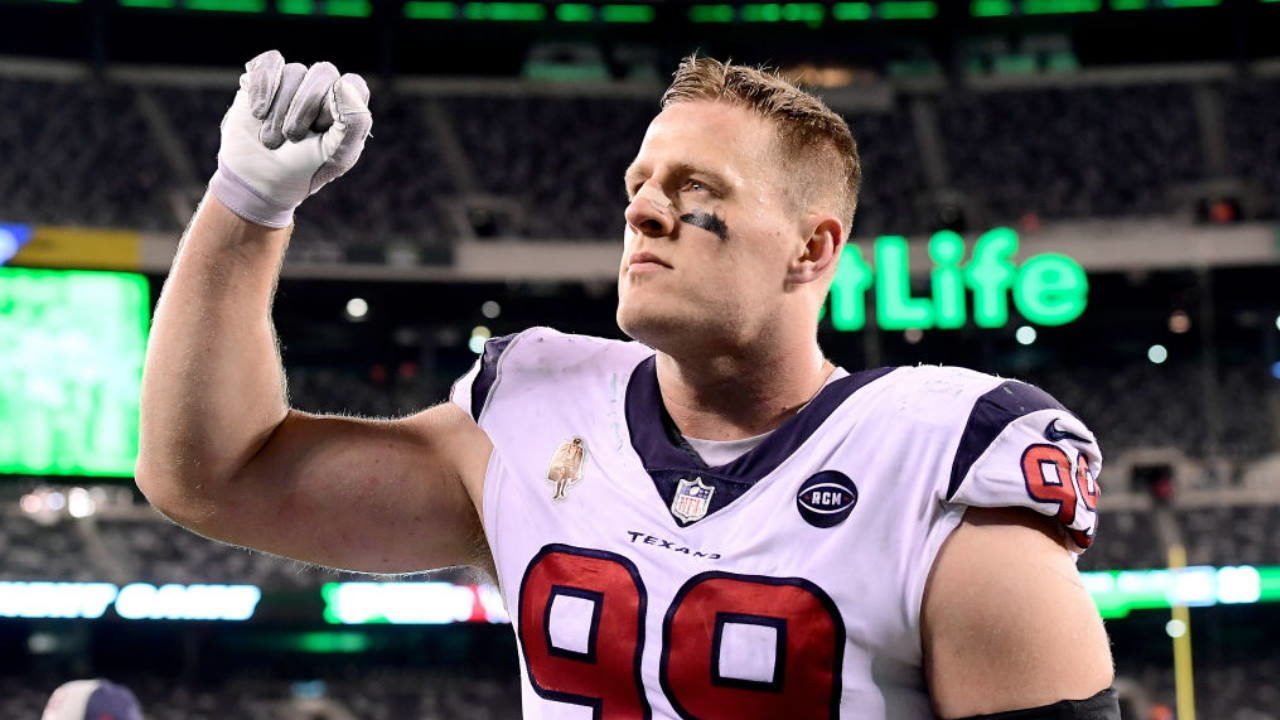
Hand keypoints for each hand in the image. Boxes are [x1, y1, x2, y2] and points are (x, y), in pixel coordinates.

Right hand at [208, 50, 372, 227]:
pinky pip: (269, 63)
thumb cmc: (303, 170)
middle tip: (290, 138)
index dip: (336, 106)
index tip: (320, 130)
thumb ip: (354, 123)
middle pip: (323, 72)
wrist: (257, 179)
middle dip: (303, 109)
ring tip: (271, 138)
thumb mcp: (337, 157)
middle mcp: (323, 90)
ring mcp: (294, 82)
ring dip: (279, 109)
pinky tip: (257, 113)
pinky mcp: (266, 78)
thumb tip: (343, 84)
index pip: (353, 84)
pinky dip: (262, 88)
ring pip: (294, 71)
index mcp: (347, 109)